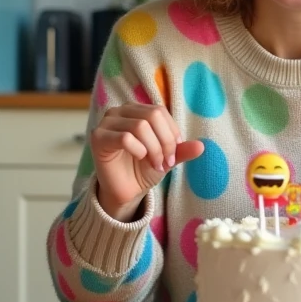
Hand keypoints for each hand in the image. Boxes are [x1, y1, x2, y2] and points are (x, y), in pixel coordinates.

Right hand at [90, 103, 203, 221]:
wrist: (125, 191)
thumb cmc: (143, 169)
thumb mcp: (167, 157)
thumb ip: (181, 150)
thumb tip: (202, 146)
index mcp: (136, 110)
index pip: (159, 111)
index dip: (171, 132)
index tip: (174, 154)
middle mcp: (119, 111)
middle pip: (152, 116)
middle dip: (164, 142)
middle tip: (166, 163)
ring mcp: (107, 122)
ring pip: (140, 126)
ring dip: (154, 149)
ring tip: (155, 164)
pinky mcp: (98, 137)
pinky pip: (124, 137)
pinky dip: (138, 150)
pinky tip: (139, 158)